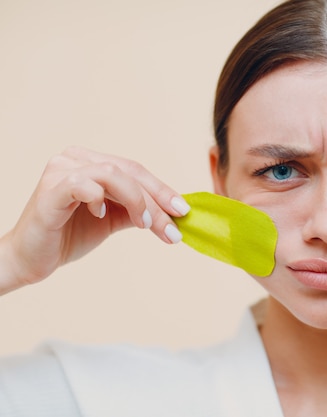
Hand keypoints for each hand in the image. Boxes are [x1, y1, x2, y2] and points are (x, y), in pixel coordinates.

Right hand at [0, 146, 189, 294]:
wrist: (32, 259)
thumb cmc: (70, 235)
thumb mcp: (113, 219)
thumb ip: (138, 210)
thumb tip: (174, 212)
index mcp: (92, 161)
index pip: (137, 170)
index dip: (163, 190)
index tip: (183, 211)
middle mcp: (76, 158)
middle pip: (131, 172)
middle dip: (157, 201)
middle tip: (174, 226)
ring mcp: (61, 169)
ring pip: (114, 175)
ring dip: (137, 201)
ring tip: (144, 224)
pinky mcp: (51, 188)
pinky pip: (85, 184)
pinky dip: (100, 199)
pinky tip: (101, 215)